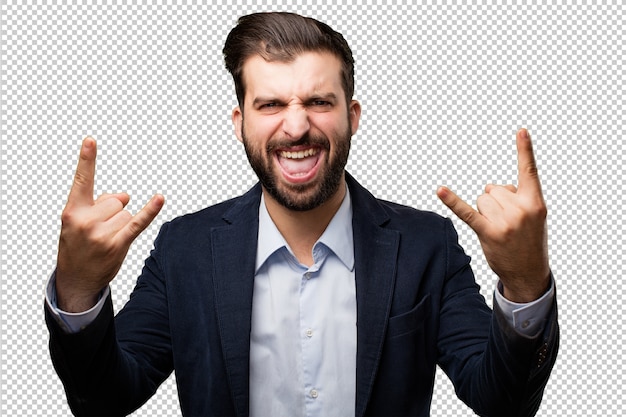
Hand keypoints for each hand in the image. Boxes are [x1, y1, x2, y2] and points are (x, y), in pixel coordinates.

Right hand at [56, 137, 164, 311]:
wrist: (75, 280)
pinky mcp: (118, 245)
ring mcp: (102, 234)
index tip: (91, 140)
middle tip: (98, 231)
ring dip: (121, 224)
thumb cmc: (77, 245)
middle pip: (116, 199)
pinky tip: (159, 198)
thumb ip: (98, 203)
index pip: (82, 181)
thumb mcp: (77, 222)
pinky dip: (150, 211)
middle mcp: (86, 221)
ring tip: (105, 240)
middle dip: (112, 212)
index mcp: (72, 211)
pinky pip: (138, 223)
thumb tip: (126, 196)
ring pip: (126, 212)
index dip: (87, 160)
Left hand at [437, 129, 549, 302]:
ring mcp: (504, 222)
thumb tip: (490, 189)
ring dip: (485, 212)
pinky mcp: (488, 232)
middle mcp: (521, 209)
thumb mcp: (533, 216)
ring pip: (481, 199)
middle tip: (508, 223)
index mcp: (535, 202)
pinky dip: (451, 201)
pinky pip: (466, 212)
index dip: (524, 149)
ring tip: (499, 229)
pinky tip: (440, 190)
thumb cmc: (529, 240)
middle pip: (492, 189)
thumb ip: (516, 196)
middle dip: (495, 203)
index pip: (529, 171)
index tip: (520, 129)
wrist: (530, 273)